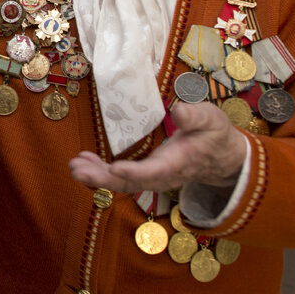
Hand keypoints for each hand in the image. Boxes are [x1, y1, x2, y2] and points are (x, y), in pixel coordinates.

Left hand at [68, 101, 247, 192]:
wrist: (220, 157)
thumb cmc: (213, 134)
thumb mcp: (211, 119)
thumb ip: (196, 116)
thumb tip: (178, 110)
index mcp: (179, 162)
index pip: (156, 171)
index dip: (135, 173)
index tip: (115, 169)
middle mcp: (163, 175)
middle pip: (132, 183)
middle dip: (104, 178)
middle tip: (77, 170)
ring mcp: (154, 178)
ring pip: (123, 183)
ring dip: (97, 176)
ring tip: (74, 166)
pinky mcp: (146, 174)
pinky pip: (122, 179)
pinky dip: (101, 172)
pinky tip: (84, 161)